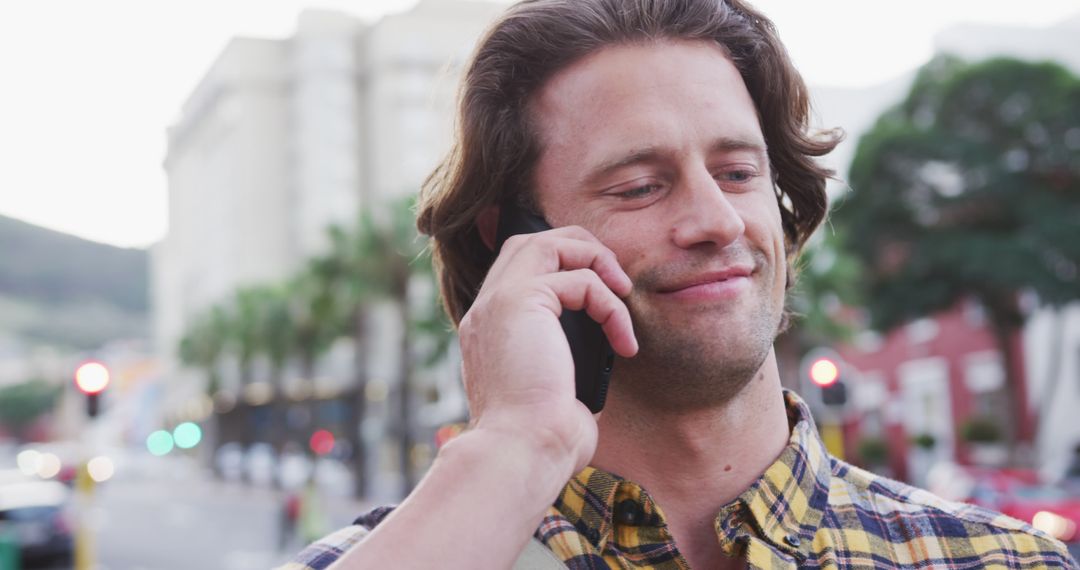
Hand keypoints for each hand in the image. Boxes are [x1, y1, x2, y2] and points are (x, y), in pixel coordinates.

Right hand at [457, 225, 637, 476]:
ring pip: (546, 243)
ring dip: (593, 260)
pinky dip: (612, 306)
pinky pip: (580, 280)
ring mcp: (497, 301)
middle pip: (528, 243)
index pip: (515, 272)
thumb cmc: (540, 438)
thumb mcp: (551, 389)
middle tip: (614, 282)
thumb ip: (561, 356)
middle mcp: (485, 311)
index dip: (557, 268)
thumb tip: (601, 347)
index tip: (597, 297)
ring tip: (622, 293)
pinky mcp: (520, 301)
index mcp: (487, 330)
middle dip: (578, 249)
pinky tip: (624, 341)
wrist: (522, 451)